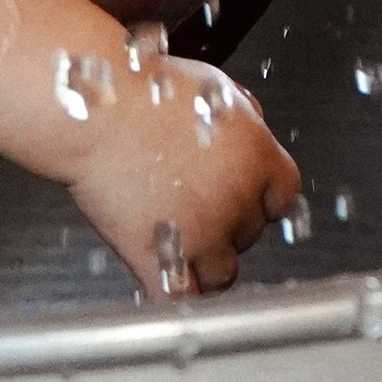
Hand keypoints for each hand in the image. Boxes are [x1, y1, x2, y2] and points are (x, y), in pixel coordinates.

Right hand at [66, 64, 301, 295]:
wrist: (97, 108)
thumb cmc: (144, 89)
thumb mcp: (213, 84)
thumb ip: (245, 114)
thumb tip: (251, 129)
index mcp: (256, 155)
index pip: (284, 196)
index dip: (262, 197)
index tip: (248, 196)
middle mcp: (236, 199)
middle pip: (251, 232)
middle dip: (228, 221)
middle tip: (194, 202)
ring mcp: (201, 233)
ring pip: (224, 273)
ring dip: (207, 262)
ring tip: (183, 241)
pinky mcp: (161, 257)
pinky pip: (181, 297)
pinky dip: (177, 292)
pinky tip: (167, 276)